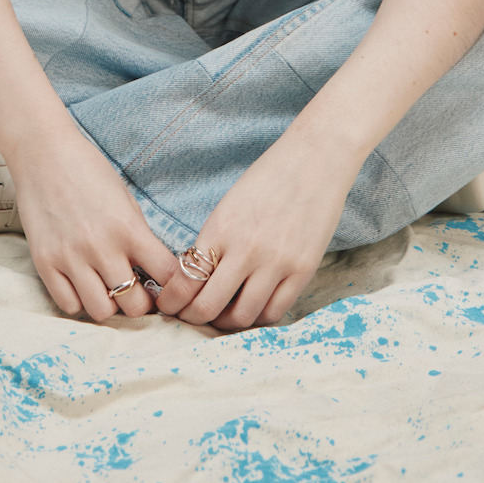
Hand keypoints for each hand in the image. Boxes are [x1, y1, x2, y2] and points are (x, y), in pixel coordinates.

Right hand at [9, 121, 178, 321]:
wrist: (43, 153)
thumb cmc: (88, 171)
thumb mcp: (125, 199)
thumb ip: (139, 236)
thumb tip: (154, 272)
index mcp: (128, 228)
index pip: (166, 275)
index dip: (174, 286)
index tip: (168, 286)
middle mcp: (101, 247)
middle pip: (134, 305)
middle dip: (141, 303)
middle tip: (136, 291)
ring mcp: (71, 258)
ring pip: (102, 313)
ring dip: (109, 305)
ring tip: (107, 288)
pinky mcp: (45, 263)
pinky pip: (68, 305)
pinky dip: (79, 301)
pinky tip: (82, 284)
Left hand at [155, 129, 359, 330]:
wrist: (315, 159)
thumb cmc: (268, 178)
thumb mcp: (229, 205)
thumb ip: (213, 241)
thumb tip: (195, 280)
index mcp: (221, 228)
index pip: (186, 280)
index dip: (172, 301)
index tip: (168, 306)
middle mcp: (246, 249)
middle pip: (209, 306)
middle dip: (193, 318)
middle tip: (189, 318)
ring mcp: (277, 262)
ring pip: (242, 317)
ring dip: (226, 323)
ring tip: (221, 316)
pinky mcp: (303, 270)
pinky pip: (275, 311)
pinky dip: (258, 317)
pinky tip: (251, 310)